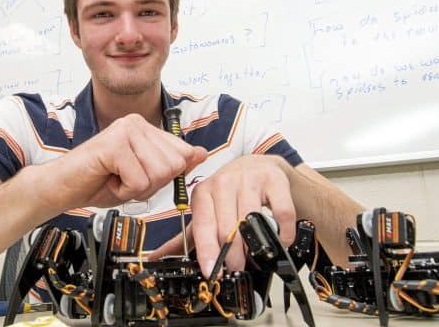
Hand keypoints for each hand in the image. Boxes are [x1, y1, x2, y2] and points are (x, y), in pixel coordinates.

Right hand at [41, 113, 207, 210]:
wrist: (61, 188)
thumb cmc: (98, 182)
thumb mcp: (144, 177)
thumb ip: (172, 166)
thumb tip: (202, 153)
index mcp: (146, 127)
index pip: (182, 154)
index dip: (163, 177)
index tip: (137, 176)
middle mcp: (137, 122)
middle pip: (173, 165)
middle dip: (151, 184)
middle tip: (123, 179)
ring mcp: (125, 130)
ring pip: (158, 173)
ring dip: (136, 188)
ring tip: (115, 178)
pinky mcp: (114, 144)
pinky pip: (139, 180)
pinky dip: (123, 190)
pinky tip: (107, 180)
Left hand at [150, 155, 295, 278]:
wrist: (260, 167)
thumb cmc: (231, 193)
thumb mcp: (207, 211)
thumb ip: (187, 237)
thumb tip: (156, 258)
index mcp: (203, 192)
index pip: (203, 226)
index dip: (207, 251)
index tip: (212, 270)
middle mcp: (224, 182)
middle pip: (227, 227)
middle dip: (232, 254)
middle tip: (235, 268)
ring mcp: (249, 179)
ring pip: (251, 220)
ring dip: (255, 246)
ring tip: (255, 257)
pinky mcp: (274, 179)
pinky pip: (280, 212)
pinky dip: (282, 232)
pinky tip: (279, 239)